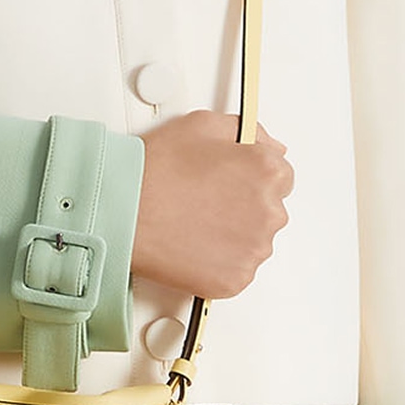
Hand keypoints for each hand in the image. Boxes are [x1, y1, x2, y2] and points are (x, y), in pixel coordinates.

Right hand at [128, 109, 292, 299]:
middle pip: (270, 211)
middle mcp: (269, 211)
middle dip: (242, 207)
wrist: (123, 212)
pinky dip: (220, 263)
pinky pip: (237, 271)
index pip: (281, 177)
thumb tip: (270, 146)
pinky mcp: (236, 279)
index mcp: (267, 171)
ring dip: (233, 236)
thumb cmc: (155, 170)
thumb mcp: (203, 124)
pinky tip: (194, 246)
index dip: (251, 178)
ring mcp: (254, 249)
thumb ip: (249, 132)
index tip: (230, 183)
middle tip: (204, 203)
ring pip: (254, 242)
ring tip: (195, 224)